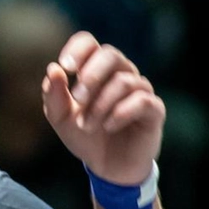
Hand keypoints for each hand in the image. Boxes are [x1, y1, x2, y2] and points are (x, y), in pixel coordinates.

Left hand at [41, 30, 164, 184]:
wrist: (107, 166)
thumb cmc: (85, 135)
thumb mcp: (60, 118)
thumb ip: (53, 95)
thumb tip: (54, 69)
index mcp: (96, 69)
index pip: (89, 42)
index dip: (78, 49)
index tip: (66, 67)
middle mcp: (121, 73)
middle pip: (111, 54)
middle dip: (91, 75)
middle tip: (78, 98)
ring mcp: (140, 90)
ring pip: (123, 81)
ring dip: (100, 104)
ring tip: (87, 125)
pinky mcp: (154, 110)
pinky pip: (142, 100)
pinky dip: (121, 113)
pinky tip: (108, 126)